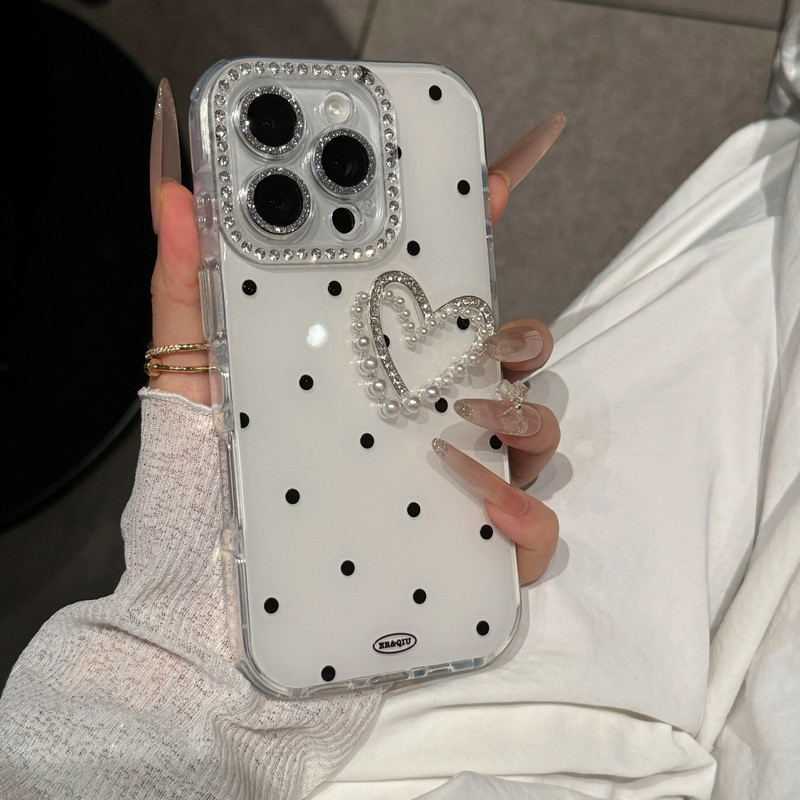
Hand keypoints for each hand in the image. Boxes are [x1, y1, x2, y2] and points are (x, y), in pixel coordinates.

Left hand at [148, 78, 563, 583]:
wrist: (207, 599)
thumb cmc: (208, 483)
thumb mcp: (194, 378)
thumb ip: (188, 290)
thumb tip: (176, 197)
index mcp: (379, 370)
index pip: (442, 299)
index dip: (477, 236)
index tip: (495, 178)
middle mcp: (427, 419)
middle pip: (511, 360)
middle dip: (523, 332)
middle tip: (485, 333)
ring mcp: (453, 484)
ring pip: (537, 431)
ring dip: (528, 414)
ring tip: (473, 413)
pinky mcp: (464, 553)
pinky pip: (534, 529)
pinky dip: (525, 513)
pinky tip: (483, 502)